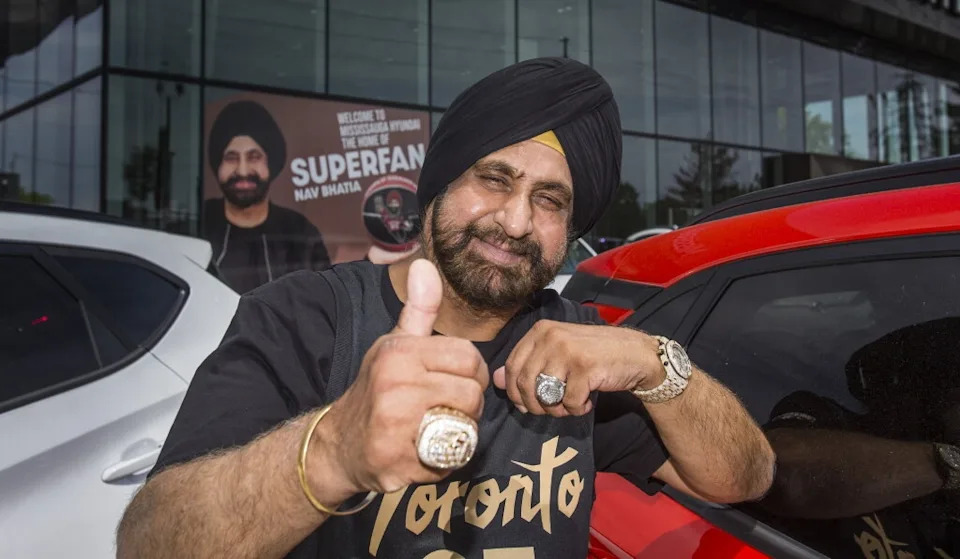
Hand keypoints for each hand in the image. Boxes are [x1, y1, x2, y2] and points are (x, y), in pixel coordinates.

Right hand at [318, 259, 488, 494]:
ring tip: (438, 427)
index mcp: (399, 353)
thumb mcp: (394, 344)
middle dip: (469, 405)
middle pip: (472, 394)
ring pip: (466, 427)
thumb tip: (425, 264)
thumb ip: (418, 309)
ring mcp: (394, 426)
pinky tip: (425, 450)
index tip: (457, 381)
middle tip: (449, 409)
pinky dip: (445, 460)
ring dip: (460, 432)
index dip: (473, 373)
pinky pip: (450, 460)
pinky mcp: (397, 463)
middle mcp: (395, 386)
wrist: (338, 444)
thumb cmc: (377, 389)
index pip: (468, 358)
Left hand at [492, 321, 663, 416]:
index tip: (528, 404)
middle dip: (535, 406)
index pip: (512, 367)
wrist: (636, 354)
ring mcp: (567, 350)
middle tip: (552, 410)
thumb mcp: (557, 354)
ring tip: (569, 405)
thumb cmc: (594, 355)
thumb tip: (496, 380)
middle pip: (524, 384)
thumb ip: (528, 364)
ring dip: (556, 410)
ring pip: (544, 396)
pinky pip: (569, 402)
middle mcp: (550, 336)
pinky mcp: (585, 367)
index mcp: (540, 330)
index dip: (515, 392)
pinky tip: (587, 402)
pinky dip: (577, 410)